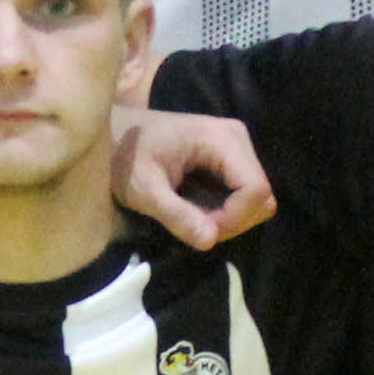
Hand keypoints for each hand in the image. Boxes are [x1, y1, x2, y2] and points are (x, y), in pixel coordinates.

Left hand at [111, 106, 274, 247]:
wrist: (112, 134)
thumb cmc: (122, 157)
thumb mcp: (143, 190)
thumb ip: (176, 215)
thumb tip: (210, 241)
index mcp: (222, 139)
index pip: (256, 190)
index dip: (233, 219)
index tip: (199, 230)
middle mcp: (237, 139)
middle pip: (262, 197)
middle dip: (232, 222)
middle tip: (193, 228)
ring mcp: (235, 149)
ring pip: (255, 200)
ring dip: (226, 220)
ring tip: (189, 218)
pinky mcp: (227, 160)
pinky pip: (241, 195)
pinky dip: (222, 212)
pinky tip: (192, 209)